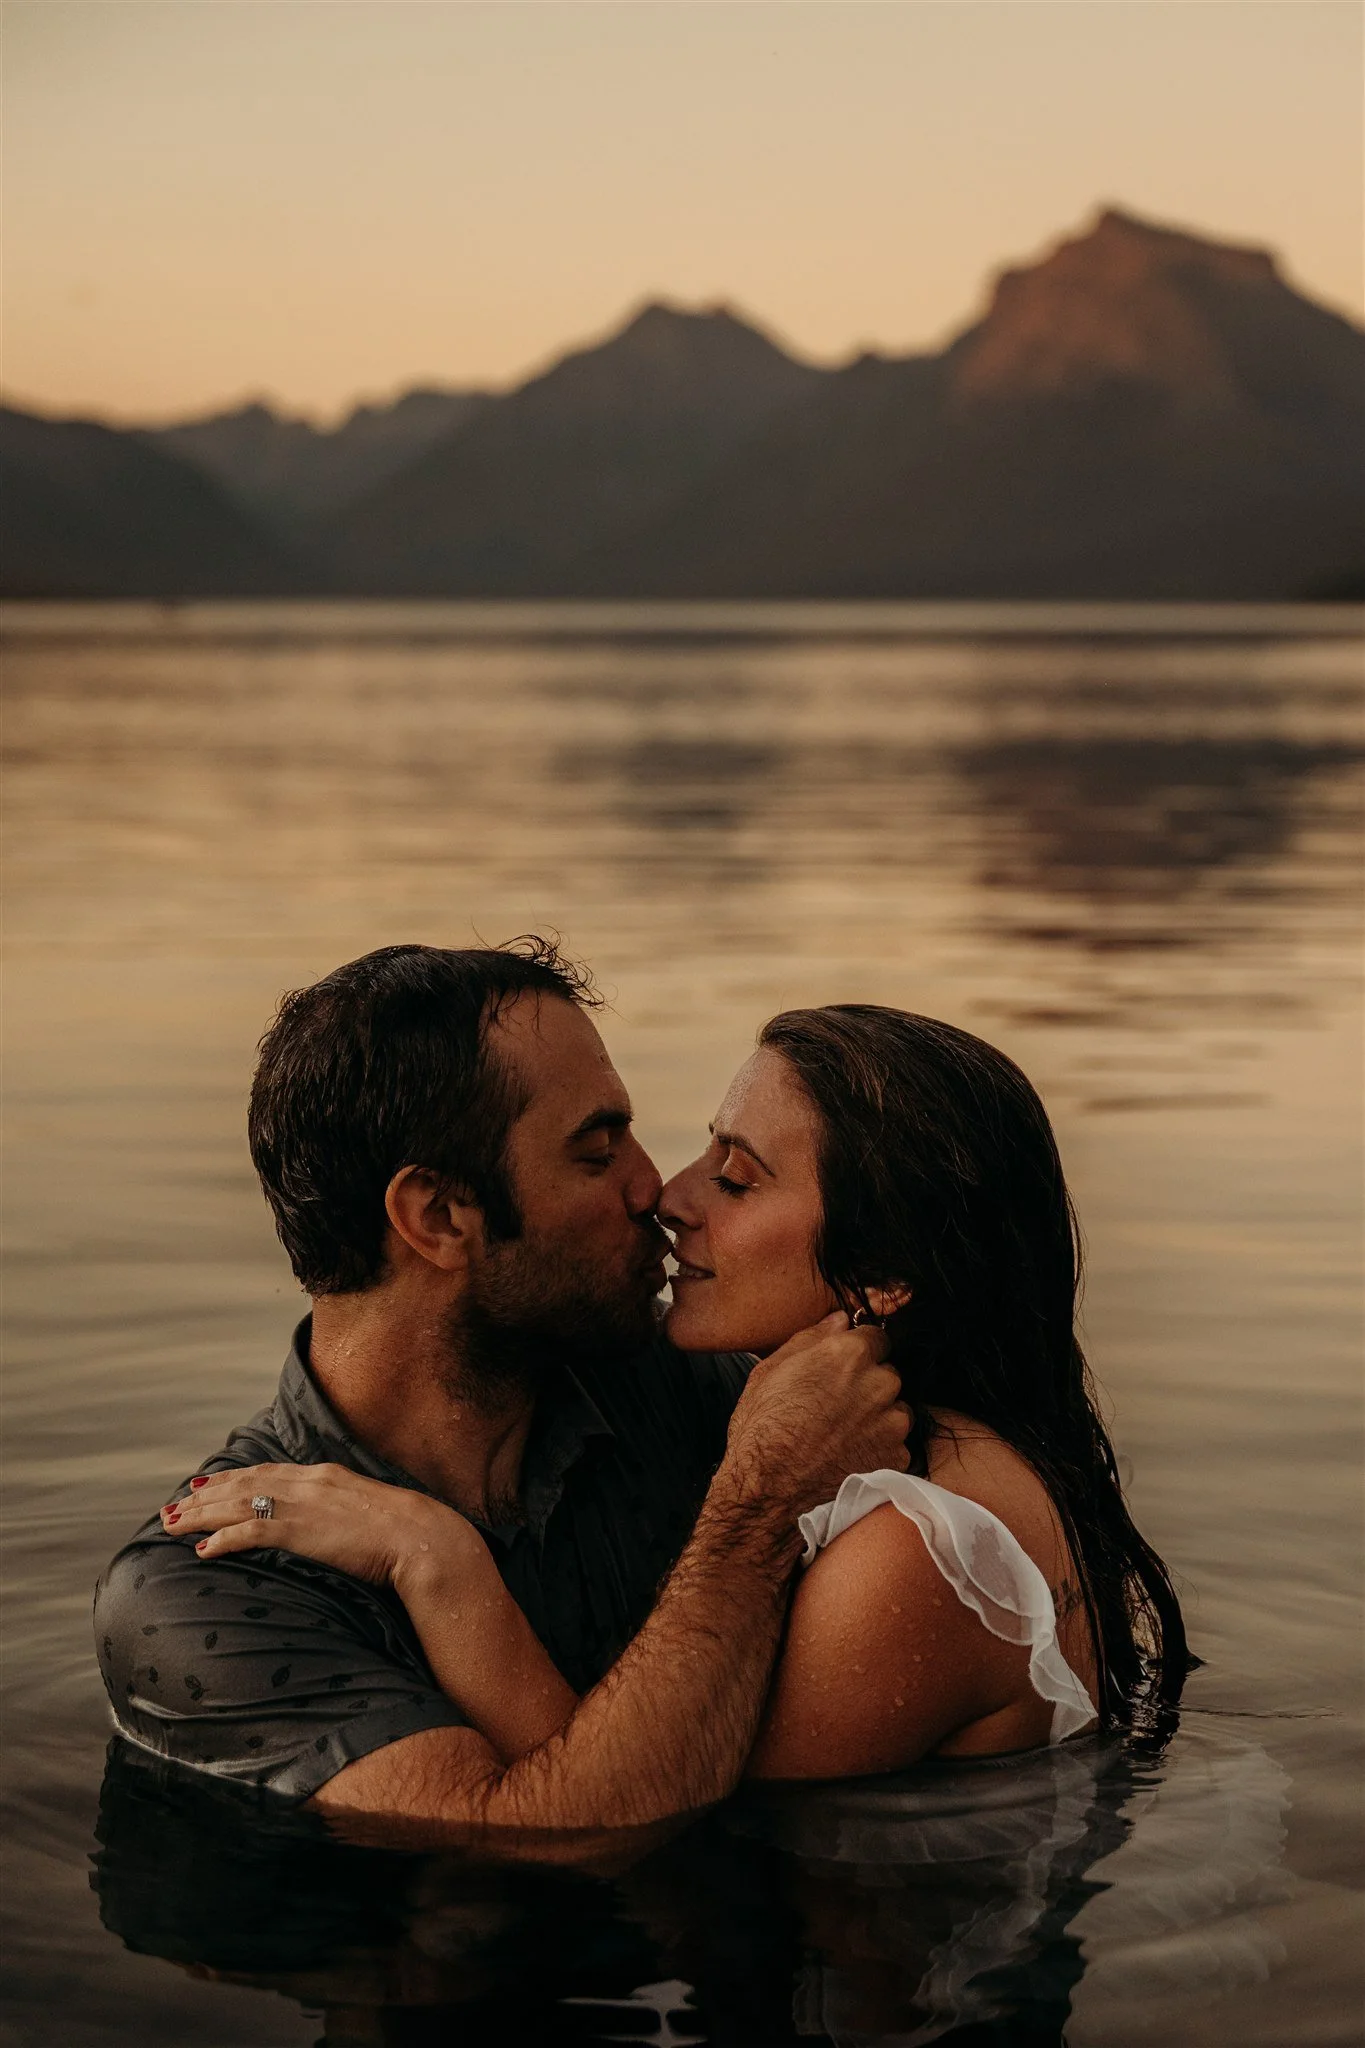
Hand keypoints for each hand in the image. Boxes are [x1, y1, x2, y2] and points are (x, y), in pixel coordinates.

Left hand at [158, 1463, 485, 1592]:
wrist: (423, 1537)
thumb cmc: (405, 1532)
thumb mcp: (367, 1509)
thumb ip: (341, 1508)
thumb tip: (328, 1520)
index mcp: (324, 1475)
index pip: (266, 1472)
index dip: (231, 1479)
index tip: (205, 1484)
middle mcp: (308, 1482)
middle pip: (243, 1484)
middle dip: (204, 1496)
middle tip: (173, 1506)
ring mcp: (303, 1504)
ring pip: (237, 1504)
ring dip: (200, 1515)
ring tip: (171, 1524)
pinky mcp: (301, 1530)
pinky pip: (250, 1531)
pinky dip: (222, 1539)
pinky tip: (202, 1550)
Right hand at [724, 1312, 908, 1516]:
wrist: (768, 1494)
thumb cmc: (761, 1430)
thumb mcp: (770, 1371)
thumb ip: (811, 1338)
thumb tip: (839, 1320)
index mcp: (848, 1354)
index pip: (876, 1337)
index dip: (858, 1353)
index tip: (843, 1370)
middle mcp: (879, 1383)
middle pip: (887, 1373)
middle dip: (869, 1384)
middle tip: (836, 1406)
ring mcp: (892, 1423)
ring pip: (895, 1409)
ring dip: (878, 1416)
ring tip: (843, 1435)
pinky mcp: (897, 1457)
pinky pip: (896, 1444)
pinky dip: (879, 1448)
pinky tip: (850, 1456)